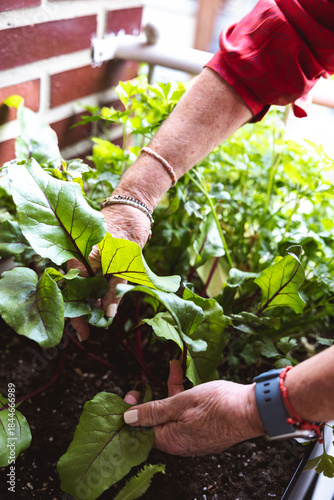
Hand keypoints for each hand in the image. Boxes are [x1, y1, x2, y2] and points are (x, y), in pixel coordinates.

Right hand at [67, 200, 150, 339]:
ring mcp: (89, 262)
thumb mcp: (122, 262)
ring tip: (101, 321)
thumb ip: (115, 288)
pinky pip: (97, 282)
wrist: (134, 209)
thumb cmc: (126, 230)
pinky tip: (107, 305)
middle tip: (93, 331)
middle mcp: (80, 263)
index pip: (72, 294)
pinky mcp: (100, 262)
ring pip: (87, 289)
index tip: (84, 334)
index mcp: (78, 260)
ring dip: (94, 304)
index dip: (77, 316)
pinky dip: (101, 293)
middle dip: (84, 313)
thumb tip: (108, 315)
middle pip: (77, 294)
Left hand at [123, 361, 264, 456]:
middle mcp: (181, 443)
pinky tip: (184, 376)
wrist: (253, 409)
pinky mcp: (205, 428)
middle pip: (157, 422)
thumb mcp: (181, 402)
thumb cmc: (219, 406)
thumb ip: (154, 410)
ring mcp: (194, 437)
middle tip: (142, 385)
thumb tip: (129, 418)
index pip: (142, 431)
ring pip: (173, 415)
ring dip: (169, 392)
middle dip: (150, 400)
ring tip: (170, 369)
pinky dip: (183, 397)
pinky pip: (187, 414)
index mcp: (172, 441)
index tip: (129, 397)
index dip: (133, 413)